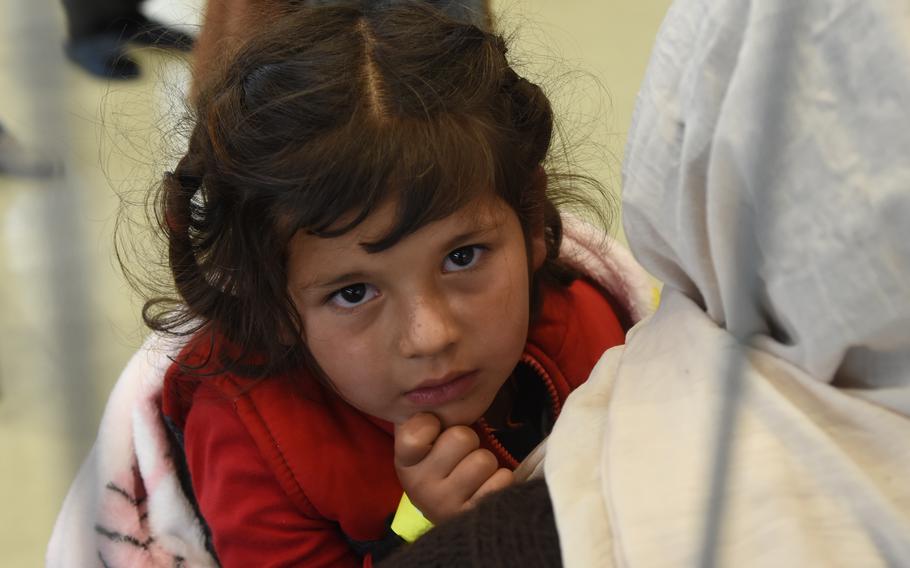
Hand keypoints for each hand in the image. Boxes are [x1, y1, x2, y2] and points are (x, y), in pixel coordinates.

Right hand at [394, 413, 512, 523]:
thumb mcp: (419, 444)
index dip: (432, 424)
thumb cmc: (437, 466)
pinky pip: (501, 480)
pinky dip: (500, 478)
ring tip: (473, 473)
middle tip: (459, 456)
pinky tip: (485, 487)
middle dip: (468, 440)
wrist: (446, 515)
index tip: (433, 433)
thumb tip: (441, 386)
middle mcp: (420, 486)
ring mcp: (446, 505)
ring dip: (485, 462)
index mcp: (404, 462)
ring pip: (484, 459)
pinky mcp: (473, 516)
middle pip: (462, 437)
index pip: (418, 430)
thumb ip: (423, 417)